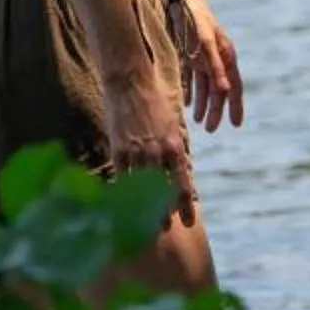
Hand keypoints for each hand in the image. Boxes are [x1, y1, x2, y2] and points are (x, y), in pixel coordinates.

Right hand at [102, 71, 196, 228]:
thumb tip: (178, 169)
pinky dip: (124, 193)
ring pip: (142, 189)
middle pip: (163, 192)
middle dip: (165, 212)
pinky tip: (123, 207)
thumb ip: (174, 148)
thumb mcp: (172, 125)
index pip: (183, 184)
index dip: (185, 205)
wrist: (131, 80)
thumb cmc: (155, 101)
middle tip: (167, 229)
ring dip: (143, 208)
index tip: (190, 222)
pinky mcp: (119, 149)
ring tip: (145, 226)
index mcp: (176, 146)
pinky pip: (122, 178)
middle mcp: (158, 152)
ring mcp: (137, 152)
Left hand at [178, 0, 244, 133]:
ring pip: (206, 86)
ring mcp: (204, 57)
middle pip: (219, 90)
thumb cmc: (195, 20)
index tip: (236, 124)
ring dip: (203, 104)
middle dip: (216, 110)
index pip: (234, 86)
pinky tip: (187, 104)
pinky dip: (191, 91)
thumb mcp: (205, 43)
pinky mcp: (191, 54)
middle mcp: (217, 58)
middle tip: (211, 130)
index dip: (235, 106)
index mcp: (225, 56)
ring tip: (199, 122)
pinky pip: (193, 78)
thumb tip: (225, 89)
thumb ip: (215, 66)